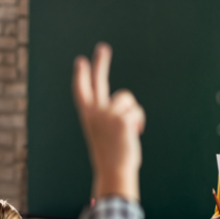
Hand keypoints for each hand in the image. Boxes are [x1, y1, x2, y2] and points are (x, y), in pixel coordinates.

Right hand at [73, 43, 144, 199]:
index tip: (80, 61)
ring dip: (132, 112)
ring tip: (128, 130)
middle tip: (102, 48)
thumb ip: (111, 116)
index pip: (82, 91)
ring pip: (127, 98)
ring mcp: (107, 113)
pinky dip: (139, 122)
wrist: (114, 170)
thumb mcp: (106, 132)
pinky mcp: (122, 117)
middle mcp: (95, 112)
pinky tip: (134, 133)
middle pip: (98, 82)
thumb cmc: (112, 155)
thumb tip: (129, 106)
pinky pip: (136, 110)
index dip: (81, 76)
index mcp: (88, 116)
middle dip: (100, 63)